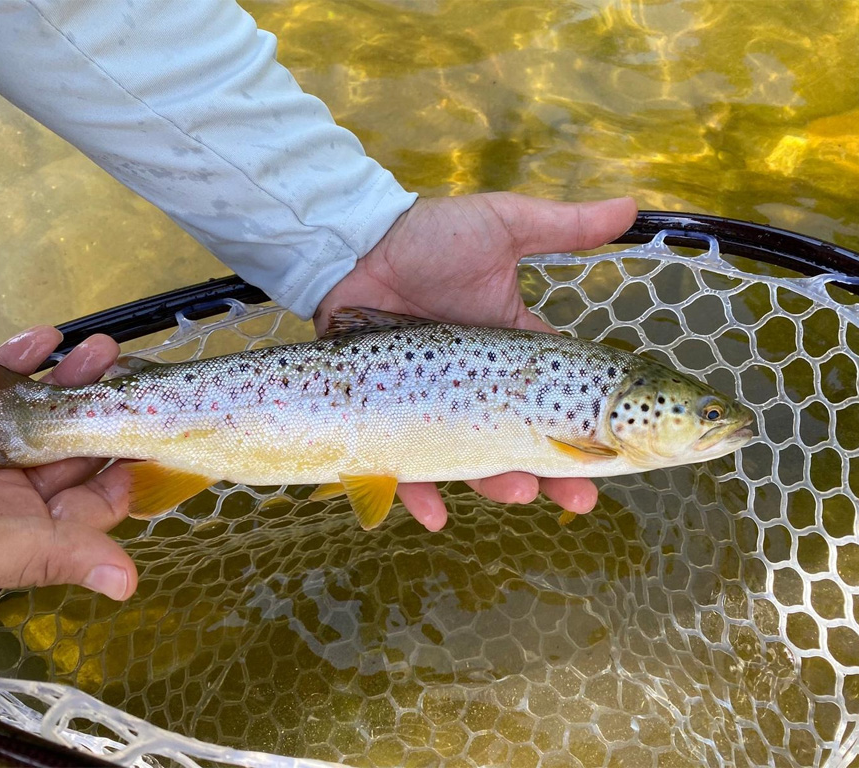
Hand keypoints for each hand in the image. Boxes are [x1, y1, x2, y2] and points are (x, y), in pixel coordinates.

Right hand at [0, 327, 135, 601]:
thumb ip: (47, 556)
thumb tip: (127, 584)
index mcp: (4, 537)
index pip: (86, 512)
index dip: (122, 475)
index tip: (155, 432)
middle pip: (64, 459)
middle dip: (102, 415)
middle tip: (133, 371)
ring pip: (28, 420)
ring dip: (65, 383)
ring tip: (99, 348)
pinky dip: (9, 365)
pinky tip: (40, 339)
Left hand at [315, 193, 637, 530]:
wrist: (353, 246)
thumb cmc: (428, 236)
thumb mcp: (504, 226)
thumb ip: (565, 226)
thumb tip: (633, 206)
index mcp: (513, 350)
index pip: (563, 396)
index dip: (591, 427)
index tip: (620, 455)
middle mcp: (479, 385)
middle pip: (525, 441)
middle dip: (557, 473)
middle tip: (582, 499)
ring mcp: (435, 404)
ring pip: (473, 459)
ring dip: (498, 485)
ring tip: (520, 495)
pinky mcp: (390, 416)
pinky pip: (403, 466)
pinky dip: (416, 494)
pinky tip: (434, 515)